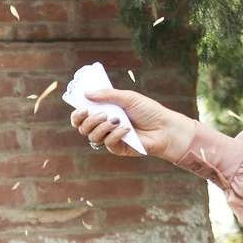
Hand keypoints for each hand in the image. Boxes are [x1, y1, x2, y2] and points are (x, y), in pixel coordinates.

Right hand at [70, 87, 196, 160]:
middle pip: (82, 128)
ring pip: (92, 136)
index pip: (82, 116)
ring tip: (116, 120)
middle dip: (88, 121)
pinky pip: (107, 143)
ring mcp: (110, 137)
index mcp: (104, 112)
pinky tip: (127, 129)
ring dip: (102, 127)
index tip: (82, 108)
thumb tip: (86, 93)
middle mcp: (104, 126)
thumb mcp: (128, 98)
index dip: (77, 114)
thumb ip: (107, 95)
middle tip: (100, 114)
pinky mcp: (117, 148)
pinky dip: (115, 134)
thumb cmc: (148, 110)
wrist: (165, 127)